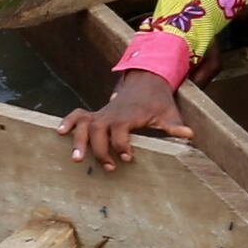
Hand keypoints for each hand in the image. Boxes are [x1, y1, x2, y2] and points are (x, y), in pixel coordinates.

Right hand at [66, 73, 187, 171]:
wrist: (146, 80)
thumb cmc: (157, 101)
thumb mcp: (168, 112)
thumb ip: (175, 126)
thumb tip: (189, 135)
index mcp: (129, 115)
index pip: (121, 132)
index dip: (122, 146)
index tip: (128, 158)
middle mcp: (112, 114)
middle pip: (98, 130)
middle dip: (100, 149)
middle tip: (109, 167)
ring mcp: (102, 113)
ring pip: (84, 124)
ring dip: (78, 140)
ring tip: (76, 159)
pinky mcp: (96, 114)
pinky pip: (77, 115)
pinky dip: (67, 122)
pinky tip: (58, 133)